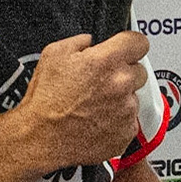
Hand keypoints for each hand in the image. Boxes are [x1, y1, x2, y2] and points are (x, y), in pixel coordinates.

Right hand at [7, 31, 149, 179]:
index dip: (130, 45)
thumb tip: (89, 41)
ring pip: (134, 97)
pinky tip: (97, 120)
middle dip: (123, 74)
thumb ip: (79, 41)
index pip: (139, 42)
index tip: (125, 50)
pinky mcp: (127, 131)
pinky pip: (130, 120)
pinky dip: (118, 120)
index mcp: (106, 61)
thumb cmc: (45, 102)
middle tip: (100, 83)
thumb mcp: (53, 55)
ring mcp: (127, 109)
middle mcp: (122, 84)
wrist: (42, 140)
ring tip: (93, 105)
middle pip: (139, 70)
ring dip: (120, 98)